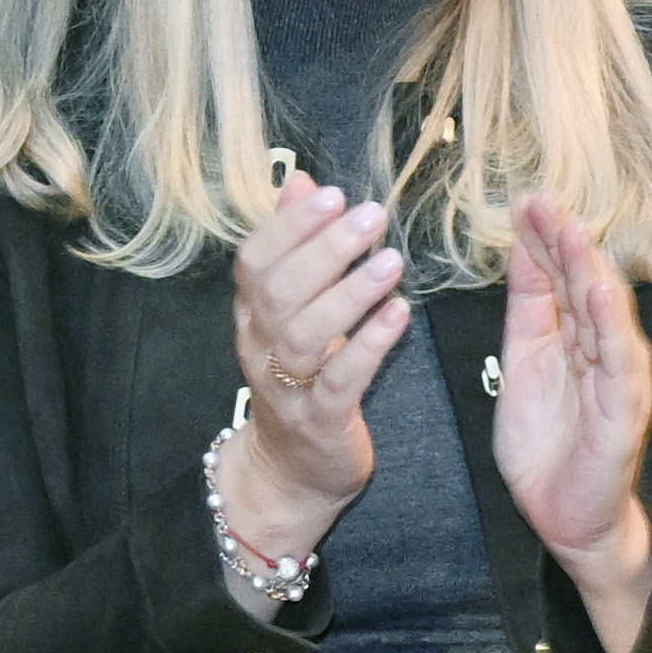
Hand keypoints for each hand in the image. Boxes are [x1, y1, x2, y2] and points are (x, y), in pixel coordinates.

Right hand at [220, 168, 404, 567]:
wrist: (292, 470)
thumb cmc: (302, 377)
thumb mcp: (293, 309)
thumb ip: (295, 245)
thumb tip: (299, 181)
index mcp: (252, 315)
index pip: (255, 261)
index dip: (290, 227)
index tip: (334, 194)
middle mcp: (260, 346)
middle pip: (278, 292)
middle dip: (324, 250)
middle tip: (371, 215)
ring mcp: (286, 385)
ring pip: (305, 335)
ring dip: (349, 294)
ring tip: (391, 262)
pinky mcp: (320, 419)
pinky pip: (341, 380)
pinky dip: (369, 345)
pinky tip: (399, 315)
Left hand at [495, 192, 651, 652]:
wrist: (565, 516)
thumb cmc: (547, 444)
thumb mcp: (523, 361)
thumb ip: (530, 309)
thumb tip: (523, 249)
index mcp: (576, 336)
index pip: (562, 276)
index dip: (544, 238)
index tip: (524, 198)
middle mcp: (604, 350)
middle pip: (587, 285)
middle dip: (566, 241)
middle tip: (544, 199)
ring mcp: (620, 379)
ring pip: (608, 315)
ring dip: (591, 271)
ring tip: (572, 231)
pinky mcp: (624, 412)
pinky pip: (619, 362)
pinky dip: (611, 325)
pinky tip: (598, 292)